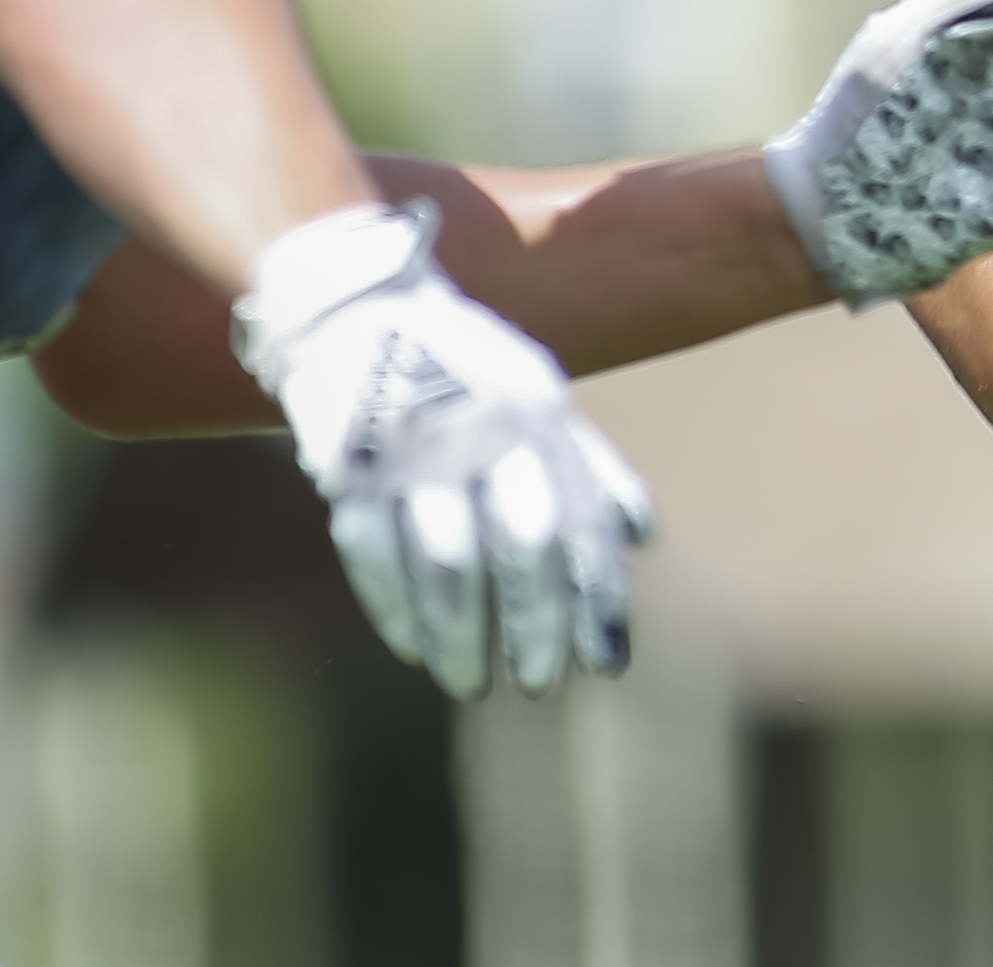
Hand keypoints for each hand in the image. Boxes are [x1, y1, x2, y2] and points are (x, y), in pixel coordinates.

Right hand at [234, 200, 657, 700]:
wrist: (356, 310)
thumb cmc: (465, 369)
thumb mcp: (538, 394)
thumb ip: (591, 464)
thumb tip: (644, 539)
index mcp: (537, 409)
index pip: (580, 519)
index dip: (596, 595)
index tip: (606, 663)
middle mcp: (481, 427)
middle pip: (521, 545)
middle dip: (535, 624)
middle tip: (542, 682)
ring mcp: (412, 447)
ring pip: (447, 562)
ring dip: (462, 634)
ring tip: (472, 681)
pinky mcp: (348, 467)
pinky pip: (375, 555)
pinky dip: (397, 608)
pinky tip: (416, 648)